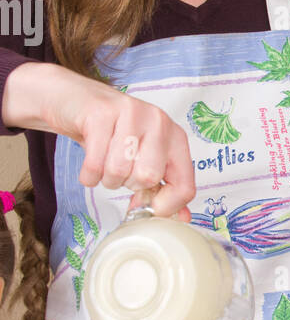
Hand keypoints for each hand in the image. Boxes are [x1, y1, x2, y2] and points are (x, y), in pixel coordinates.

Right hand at [3, 62, 195, 218]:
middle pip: (148, 177)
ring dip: (106, 178)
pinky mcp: (101, 113)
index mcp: (175, 136)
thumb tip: (181, 218)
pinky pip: (95, 163)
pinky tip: (90, 164)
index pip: (185, 185)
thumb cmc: (111, 135)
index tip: (148, 206)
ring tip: (104, 162)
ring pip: (119, 170)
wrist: (74, 102)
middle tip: (120, 170)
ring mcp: (131, 113)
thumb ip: (162, 188)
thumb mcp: (142, 160)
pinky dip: (88, 175)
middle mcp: (159, 121)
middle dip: (128, 184)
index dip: (166, 206)